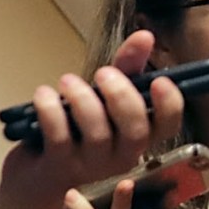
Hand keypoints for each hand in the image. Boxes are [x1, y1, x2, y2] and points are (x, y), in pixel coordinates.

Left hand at [0, 30, 179, 208]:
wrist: (38, 172)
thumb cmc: (76, 130)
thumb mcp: (104, 96)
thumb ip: (127, 67)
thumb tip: (145, 36)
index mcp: (139, 137)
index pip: (169, 127)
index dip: (170, 105)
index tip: (159, 80)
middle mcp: (122, 155)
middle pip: (135, 132)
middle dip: (121, 97)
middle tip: (103, 72)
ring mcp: (91, 165)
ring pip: (97, 134)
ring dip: (82, 100)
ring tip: (67, 81)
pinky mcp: (59, 166)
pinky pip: (59, 137)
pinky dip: (51, 110)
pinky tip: (44, 94)